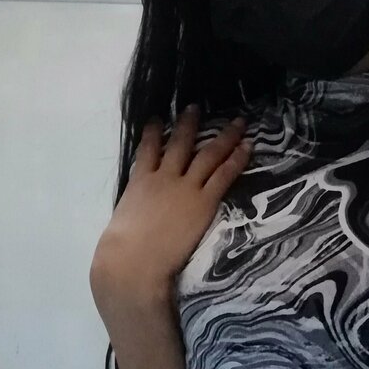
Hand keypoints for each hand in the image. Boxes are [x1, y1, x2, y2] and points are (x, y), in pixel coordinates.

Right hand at [89, 105, 251, 311]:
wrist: (134, 260)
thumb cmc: (121, 250)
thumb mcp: (123, 220)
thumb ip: (134, 209)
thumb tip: (135, 214)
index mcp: (139, 181)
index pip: (146, 149)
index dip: (152, 132)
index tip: (157, 119)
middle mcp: (163, 177)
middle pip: (179, 143)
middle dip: (188, 124)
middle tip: (196, 107)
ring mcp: (184, 187)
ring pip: (207, 153)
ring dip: (223, 135)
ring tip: (236, 121)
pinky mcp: (203, 201)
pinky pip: (223, 175)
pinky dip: (236, 159)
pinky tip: (247, 146)